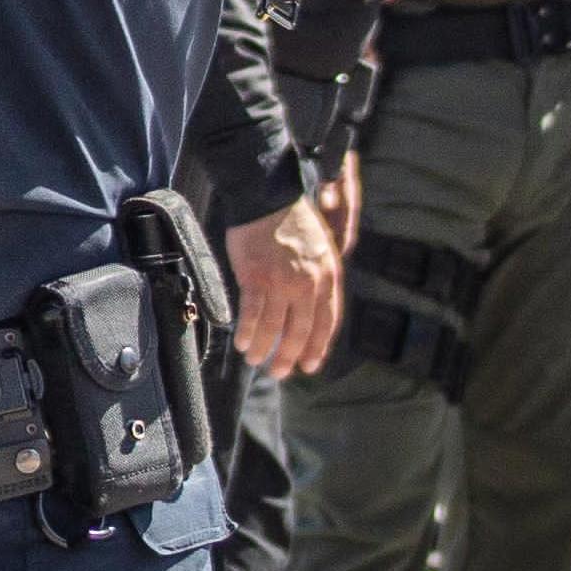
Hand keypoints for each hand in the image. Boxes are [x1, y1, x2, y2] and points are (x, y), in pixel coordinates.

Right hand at [228, 200, 342, 378]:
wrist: (268, 198)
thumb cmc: (292, 222)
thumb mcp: (321, 250)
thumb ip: (318, 279)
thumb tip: (310, 309)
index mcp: (329, 277)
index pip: (327, 322)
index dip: (317, 347)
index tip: (309, 365)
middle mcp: (309, 284)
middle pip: (301, 331)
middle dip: (289, 356)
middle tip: (279, 372)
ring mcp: (282, 282)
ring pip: (275, 327)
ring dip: (264, 348)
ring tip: (256, 360)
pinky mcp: (256, 277)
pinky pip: (252, 313)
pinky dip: (248, 331)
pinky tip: (242, 343)